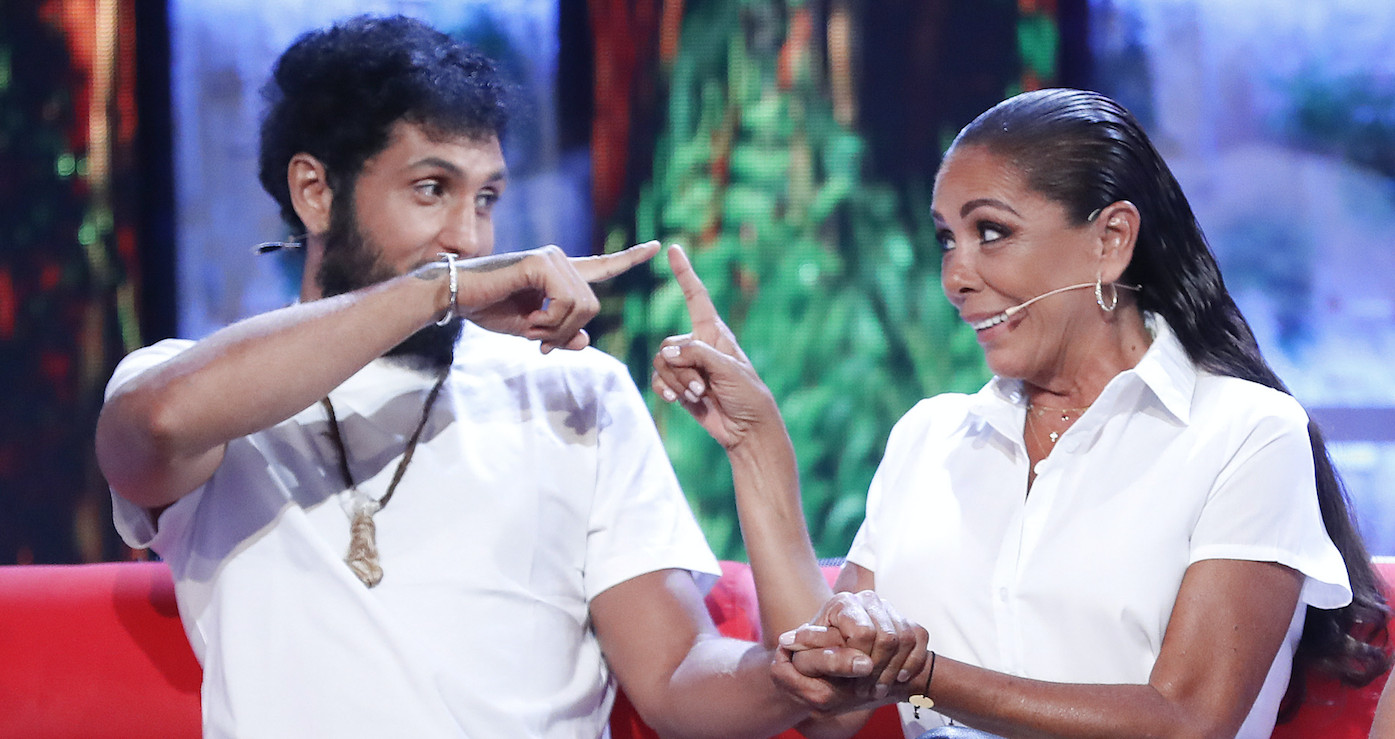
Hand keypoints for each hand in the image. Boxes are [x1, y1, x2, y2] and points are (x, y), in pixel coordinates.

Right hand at [454, 240, 659, 351]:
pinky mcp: (540, 263)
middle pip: (592, 306)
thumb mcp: (531, 330)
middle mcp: (560, 260)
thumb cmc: (488, 309)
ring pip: (582, 307)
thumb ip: (560, 335)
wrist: (455, 297)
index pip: (603, 266)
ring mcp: (551, 258)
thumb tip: (586, 342)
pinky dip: (548, 321)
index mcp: (561, 273)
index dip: (630, 258)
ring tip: (530, 329)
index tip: (657, 247)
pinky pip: (564, 302)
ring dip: (555, 329)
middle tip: (540, 341)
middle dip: (567, 331)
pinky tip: (529, 321)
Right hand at [650, 245, 780, 448]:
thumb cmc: (748, 395)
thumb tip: (666, 352)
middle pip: (668, 344)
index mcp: (715, 333)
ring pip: (660, 364)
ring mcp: (687, 366)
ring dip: (677, 382)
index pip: (696, 297)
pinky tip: (677, 400)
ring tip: (699, 396)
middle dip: (680, 369)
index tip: (674, 249)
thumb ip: (697, 354)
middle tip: (702, 387)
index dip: (685, 274)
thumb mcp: (729, 369)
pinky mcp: (679, 386)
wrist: (746, 430)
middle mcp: (698, 346)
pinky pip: (658, 380)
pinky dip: (665, 390)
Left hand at [772, 591, 928, 712]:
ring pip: (904, 639)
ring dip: (892, 671)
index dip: (858, 661)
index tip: (851, 681)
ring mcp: (891, 609)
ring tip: (876, 689)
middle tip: (863, 691)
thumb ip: (806, 651)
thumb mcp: (808, 658)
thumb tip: (789, 642)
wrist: (846, 666)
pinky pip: (919, 641)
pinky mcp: (910, 623)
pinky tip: (897, 679)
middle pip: (886, 637)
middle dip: (876, 670)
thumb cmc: (821, 660)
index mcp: (842, 603)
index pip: (862, 632)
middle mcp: (868, 599)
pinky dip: (911, 664)